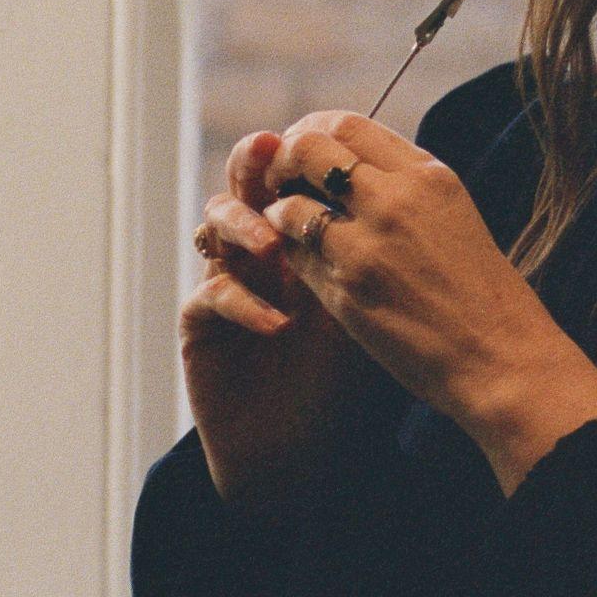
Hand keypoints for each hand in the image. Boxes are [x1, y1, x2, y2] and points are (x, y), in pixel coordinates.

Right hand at [182, 126, 395, 506]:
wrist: (308, 456)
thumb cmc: (348, 382)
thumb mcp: (368, 306)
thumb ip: (367, 248)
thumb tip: (395, 181)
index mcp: (303, 235)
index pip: (294, 173)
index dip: (303, 153)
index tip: (323, 141)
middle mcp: (260, 250)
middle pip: (246, 183)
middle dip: (255, 163)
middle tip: (270, 152)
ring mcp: (228, 281)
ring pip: (215, 224)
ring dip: (245, 226)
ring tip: (275, 247)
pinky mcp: (201, 325)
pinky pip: (210, 293)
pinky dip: (243, 302)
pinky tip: (277, 324)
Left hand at [252, 111, 596, 495]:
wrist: (502, 357)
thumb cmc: (483, 292)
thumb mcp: (454, 214)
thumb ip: (405, 185)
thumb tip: (352, 165)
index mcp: (427, 176)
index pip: (347, 125)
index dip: (312, 131)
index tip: (303, 147)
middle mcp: (395, 201)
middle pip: (310, 149)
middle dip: (286, 160)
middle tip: (283, 181)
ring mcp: (367, 246)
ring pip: (291, 205)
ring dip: (280, 210)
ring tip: (288, 223)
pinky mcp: (347, 291)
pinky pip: (296, 255)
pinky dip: (289, 251)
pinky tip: (300, 258)